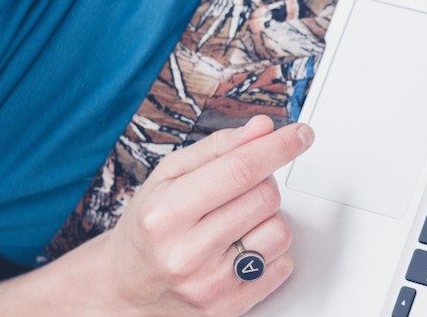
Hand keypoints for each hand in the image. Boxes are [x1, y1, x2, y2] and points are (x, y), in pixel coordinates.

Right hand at [92, 115, 313, 314]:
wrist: (126, 288)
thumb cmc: (149, 228)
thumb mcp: (168, 177)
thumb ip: (218, 148)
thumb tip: (262, 129)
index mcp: (166, 213)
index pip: (240, 170)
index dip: (278, 147)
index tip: (300, 134)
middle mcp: (187, 253)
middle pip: (265, 197)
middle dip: (263, 184)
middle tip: (239, 191)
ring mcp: (210, 284)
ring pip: (280, 232)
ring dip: (268, 220)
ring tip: (237, 223)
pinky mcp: (230, 307)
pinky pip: (283, 265)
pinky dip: (271, 252)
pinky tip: (241, 249)